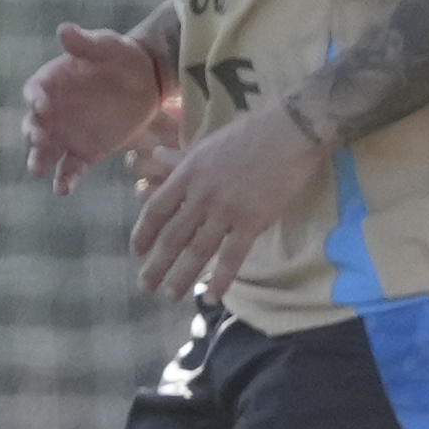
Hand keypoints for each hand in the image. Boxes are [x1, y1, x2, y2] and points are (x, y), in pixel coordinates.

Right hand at [22, 22, 177, 193]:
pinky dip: (65, 179)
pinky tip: (62, 190)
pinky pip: (71, 168)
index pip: (35, 91)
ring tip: (39, 169)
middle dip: (34, 133)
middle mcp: (53, 111)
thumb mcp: (106, 45)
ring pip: (47, 150)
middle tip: (39, 138)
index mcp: (52, 83)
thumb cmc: (121, 56)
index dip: (35, 98)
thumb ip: (85, 42)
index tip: (42, 104)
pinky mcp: (85, 151)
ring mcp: (67, 133)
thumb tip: (64, 30)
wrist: (147, 79)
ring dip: (40, 159)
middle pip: (34, 125)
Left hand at [127, 101, 332, 301]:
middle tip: (146, 285)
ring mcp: (226, 210)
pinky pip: (232, 257)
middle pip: (172, 236)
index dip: (143, 234)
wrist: (290, 132)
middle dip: (157, 265)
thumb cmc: (251, 133)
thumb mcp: (208, 143)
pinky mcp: (253, 221)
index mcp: (187, 173)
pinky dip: (221, 279)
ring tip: (171, 295)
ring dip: (181, 276)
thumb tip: (155, 154)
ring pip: (197, 250)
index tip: (138, 252)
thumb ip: (180, 157)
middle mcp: (201, 195)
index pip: (156, 210)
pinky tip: (212, 296)